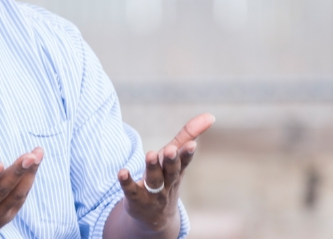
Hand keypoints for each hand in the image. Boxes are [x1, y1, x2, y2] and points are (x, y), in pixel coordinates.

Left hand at [117, 113, 214, 235]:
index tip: (192, 145)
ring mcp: (152, 193)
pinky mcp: (135, 199)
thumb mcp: (176, 158)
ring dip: (152, 168)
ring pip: (153, 181)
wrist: (155, 217)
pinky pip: (131, 191)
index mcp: (177, 170)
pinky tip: (122, 172)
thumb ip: (188, 135)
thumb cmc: (166, 179)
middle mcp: (167, 182)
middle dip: (171, 161)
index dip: (187, 154)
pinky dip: (126, 182)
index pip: (184, 162)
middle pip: (170, 172)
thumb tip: (210, 116)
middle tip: (169, 149)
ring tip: (150, 154)